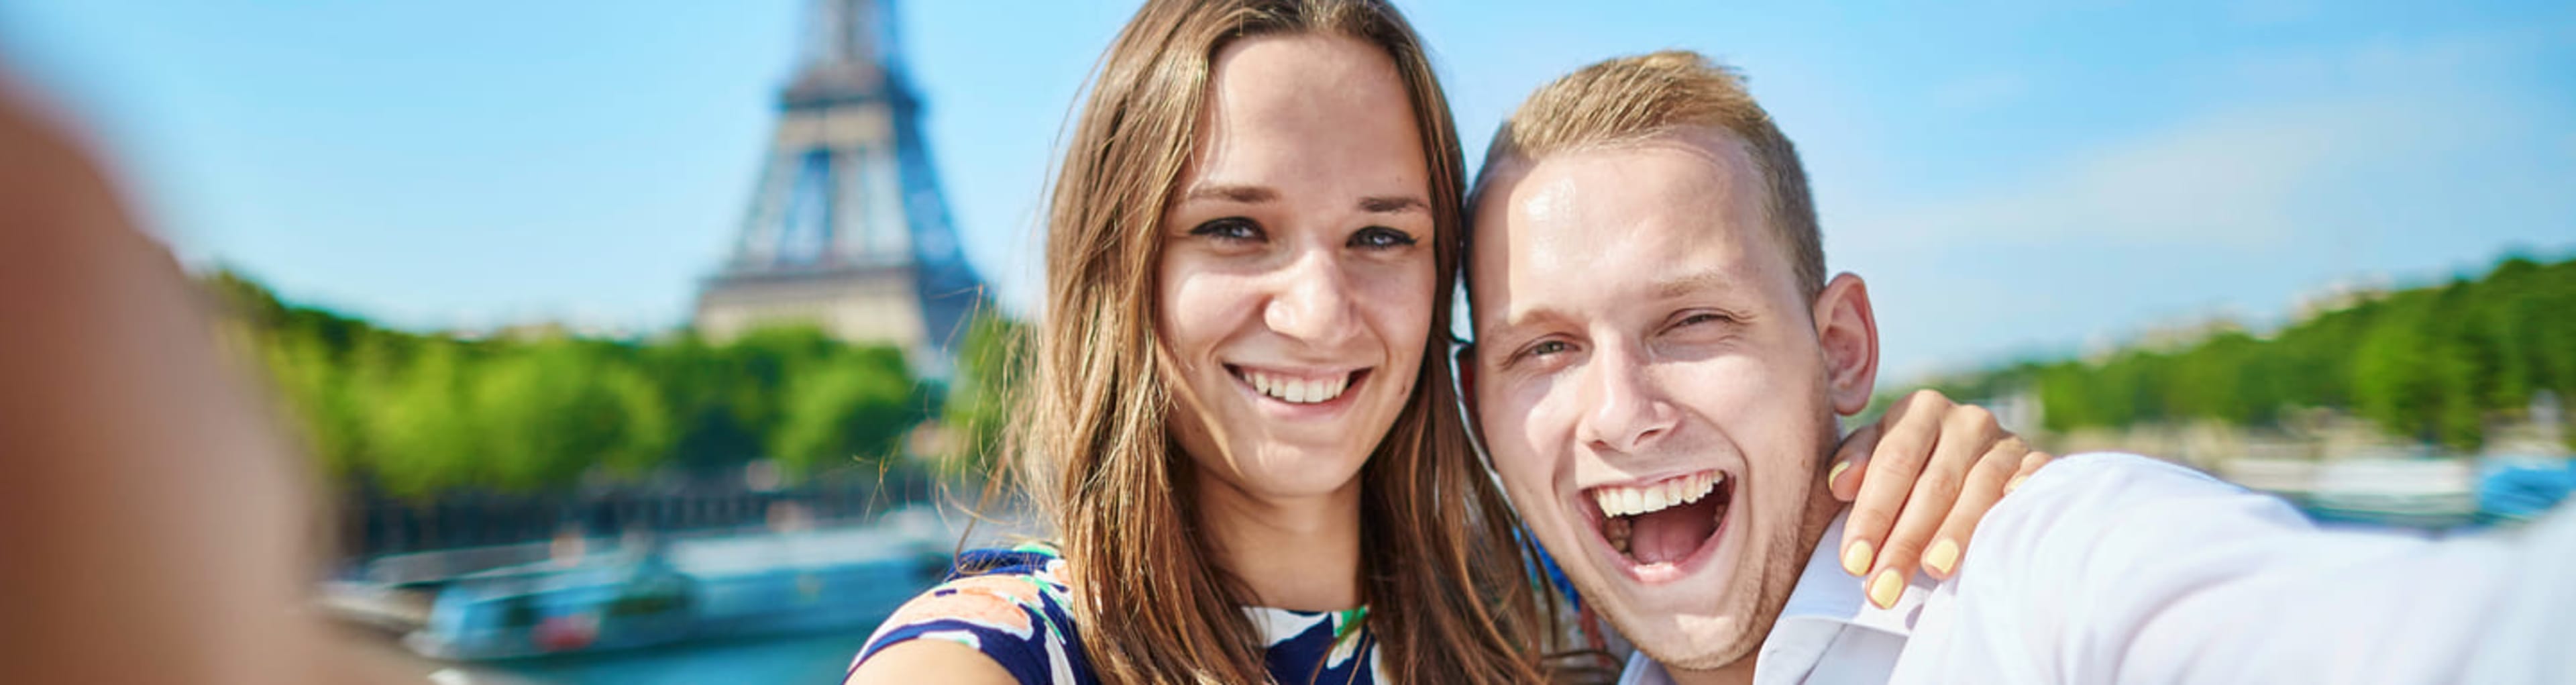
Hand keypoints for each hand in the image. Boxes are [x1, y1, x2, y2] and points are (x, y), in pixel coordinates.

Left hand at [1826, 390, 2052, 607]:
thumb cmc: (1913, 472)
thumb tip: (1840, 485)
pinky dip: (2016, 505)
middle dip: (1905, 540)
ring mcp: (2008, 441)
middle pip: (1934, 484)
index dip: (1872, 514)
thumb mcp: (1878, 460)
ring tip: (1933, 572)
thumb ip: (1856, 465)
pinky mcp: (2040, 464)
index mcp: (1920, 410)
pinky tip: (2001, 536)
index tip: (1853, 562)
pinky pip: (2032, 485)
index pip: (1893, 464)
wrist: (1978, 463)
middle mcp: (1967, 420)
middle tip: (1883, 589)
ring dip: (1956, 533)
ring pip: (1981, 489)